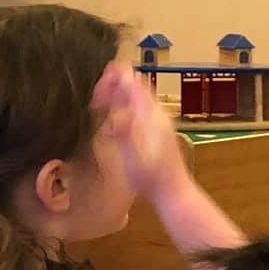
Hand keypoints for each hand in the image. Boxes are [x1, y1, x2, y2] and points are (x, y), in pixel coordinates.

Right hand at [91, 62, 185, 203]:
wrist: (173, 192)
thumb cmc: (152, 178)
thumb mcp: (133, 155)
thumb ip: (124, 129)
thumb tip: (116, 106)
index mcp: (150, 114)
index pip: (132, 81)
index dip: (113, 78)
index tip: (97, 89)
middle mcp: (156, 112)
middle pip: (134, 84)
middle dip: (112, 85)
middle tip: (95, 99)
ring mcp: (158, 120)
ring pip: (136, 96)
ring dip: (117, 96)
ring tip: (100, 106)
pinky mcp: (157, 129)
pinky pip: (139, 108)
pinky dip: (124, 107)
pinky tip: (114, 120)